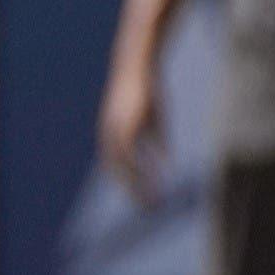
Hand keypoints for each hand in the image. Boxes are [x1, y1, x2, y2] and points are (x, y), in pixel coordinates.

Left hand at [99, 50, 165, 204]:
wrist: (137, 67)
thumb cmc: (146, 92)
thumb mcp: (154, 120)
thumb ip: (157, 141)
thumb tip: (165, 161)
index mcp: (112, 134)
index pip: (116, 165)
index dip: (126, 181)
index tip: (139, 197)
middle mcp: (109, 135)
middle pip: (117, 170)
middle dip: (131, 189)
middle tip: (145, 207)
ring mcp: (114, 131)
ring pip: (123, 166)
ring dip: (137, 185)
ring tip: (151, 200)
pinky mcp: (124, 127)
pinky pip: (131, 155)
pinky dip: (142, 169)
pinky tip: (154, 180)